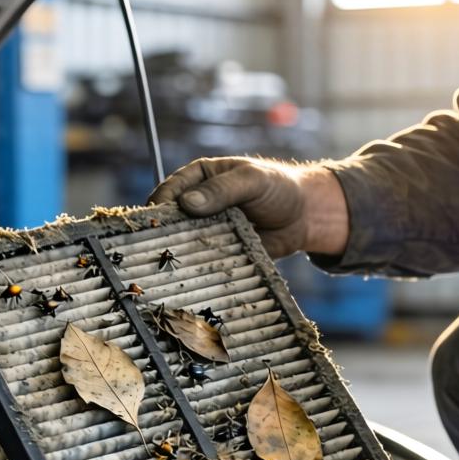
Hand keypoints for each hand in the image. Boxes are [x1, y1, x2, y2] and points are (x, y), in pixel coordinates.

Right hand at [147, 156, 348, 258]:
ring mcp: (207, 231)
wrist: (305, 217)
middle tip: (157, 252)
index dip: (158, 208)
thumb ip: (222, 191)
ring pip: (184, 245)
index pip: (169, 192)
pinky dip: (198, 269)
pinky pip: (203, 261)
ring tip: (170, 271)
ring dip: (179, 257)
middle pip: (170, 222)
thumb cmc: (278, 188)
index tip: (153, 223)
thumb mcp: (251, 181)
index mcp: (199, 179)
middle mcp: (198, 205)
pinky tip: (192, 280)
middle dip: (163, 236)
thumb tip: (187, 204)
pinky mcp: (218, 252)